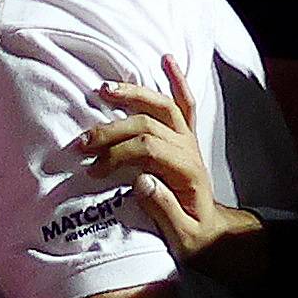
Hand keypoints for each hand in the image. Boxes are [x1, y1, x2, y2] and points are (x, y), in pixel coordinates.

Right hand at [74, 54, 257, 260]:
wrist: (214, 232)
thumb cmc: (194, 236)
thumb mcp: (182, 237)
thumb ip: (164, 211)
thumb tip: (141, 182)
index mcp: (187, 173)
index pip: (148, 150)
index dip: (118, 154)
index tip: (94, 169)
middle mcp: (189, 150)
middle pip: (148, 125)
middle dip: (112, 131)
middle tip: (83, 143)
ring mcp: (188, 140)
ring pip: (162, 106)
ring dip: (134, 95)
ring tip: (104, 89)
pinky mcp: (186, 136)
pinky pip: (185, 103)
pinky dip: (177, 80)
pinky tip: (167, 60)